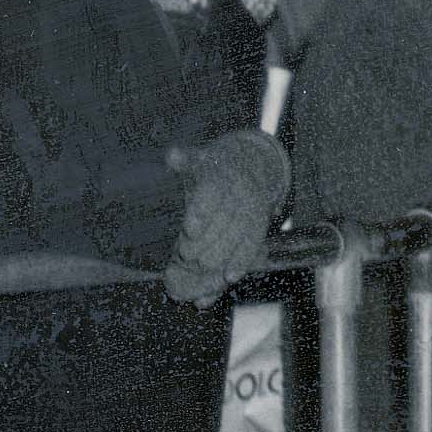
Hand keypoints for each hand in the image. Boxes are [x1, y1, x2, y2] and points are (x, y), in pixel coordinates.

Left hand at [162, 128, 289, 305]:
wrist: (250, 166)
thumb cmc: (211, 169)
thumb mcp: (197, 160)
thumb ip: (182, 160)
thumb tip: (172, 155)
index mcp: (222, 173)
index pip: (212, 192)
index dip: (201, 212)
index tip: (189, 230)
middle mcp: (240, 190)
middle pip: (225, 218)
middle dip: (207, 239)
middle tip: (187, 256)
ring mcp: (252, 208)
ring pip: (240, 233)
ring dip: (222, 253)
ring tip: (203, 267)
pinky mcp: (260, 224)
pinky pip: (254, 243)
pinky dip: (243, 261)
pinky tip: (230, 277)